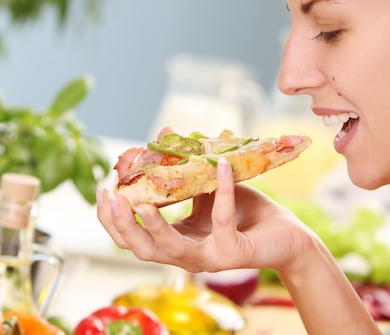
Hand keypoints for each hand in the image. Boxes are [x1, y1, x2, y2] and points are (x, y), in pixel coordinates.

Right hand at [96, 157, 315, 273]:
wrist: (287, 234)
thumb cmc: (247, 213)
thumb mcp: (207, 187)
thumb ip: (183, 168)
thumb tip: (163, 131)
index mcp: (176, 240)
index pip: (133, 239)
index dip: (113, 220)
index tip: (102, 191)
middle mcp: (187, 255)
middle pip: (142, 250)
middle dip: (121, 226)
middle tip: (109, 198)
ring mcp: (209, 257)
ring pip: (171, 250)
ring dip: (154, 227)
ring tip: (143, 204)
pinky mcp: (234, 253)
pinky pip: (221, 221)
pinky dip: (221, 191)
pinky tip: (218, 166)